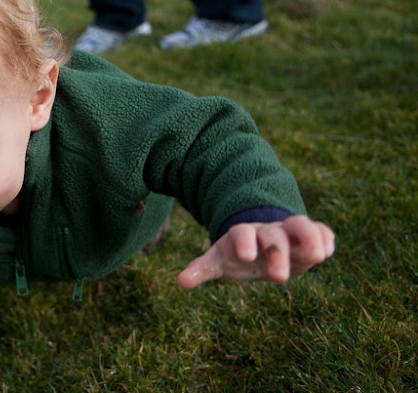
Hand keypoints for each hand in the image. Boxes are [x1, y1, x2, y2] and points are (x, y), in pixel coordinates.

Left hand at [177, 215, 334, 288]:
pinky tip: (328, 250)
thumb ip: (203, 269)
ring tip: (318, 256)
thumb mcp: (220, 261)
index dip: (243, 242)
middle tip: (279, 279)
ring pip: (301, 225)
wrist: (263, 244)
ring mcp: (290, 231)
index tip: (245, 257)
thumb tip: (180, 281)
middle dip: (277, 253)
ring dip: (309, 237)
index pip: (242, 233)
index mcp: (242, 235)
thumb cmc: (238, 256)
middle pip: (273, 235)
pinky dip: (326, 237)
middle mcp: (267, 230)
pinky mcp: (311, 236)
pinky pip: (322, 230)